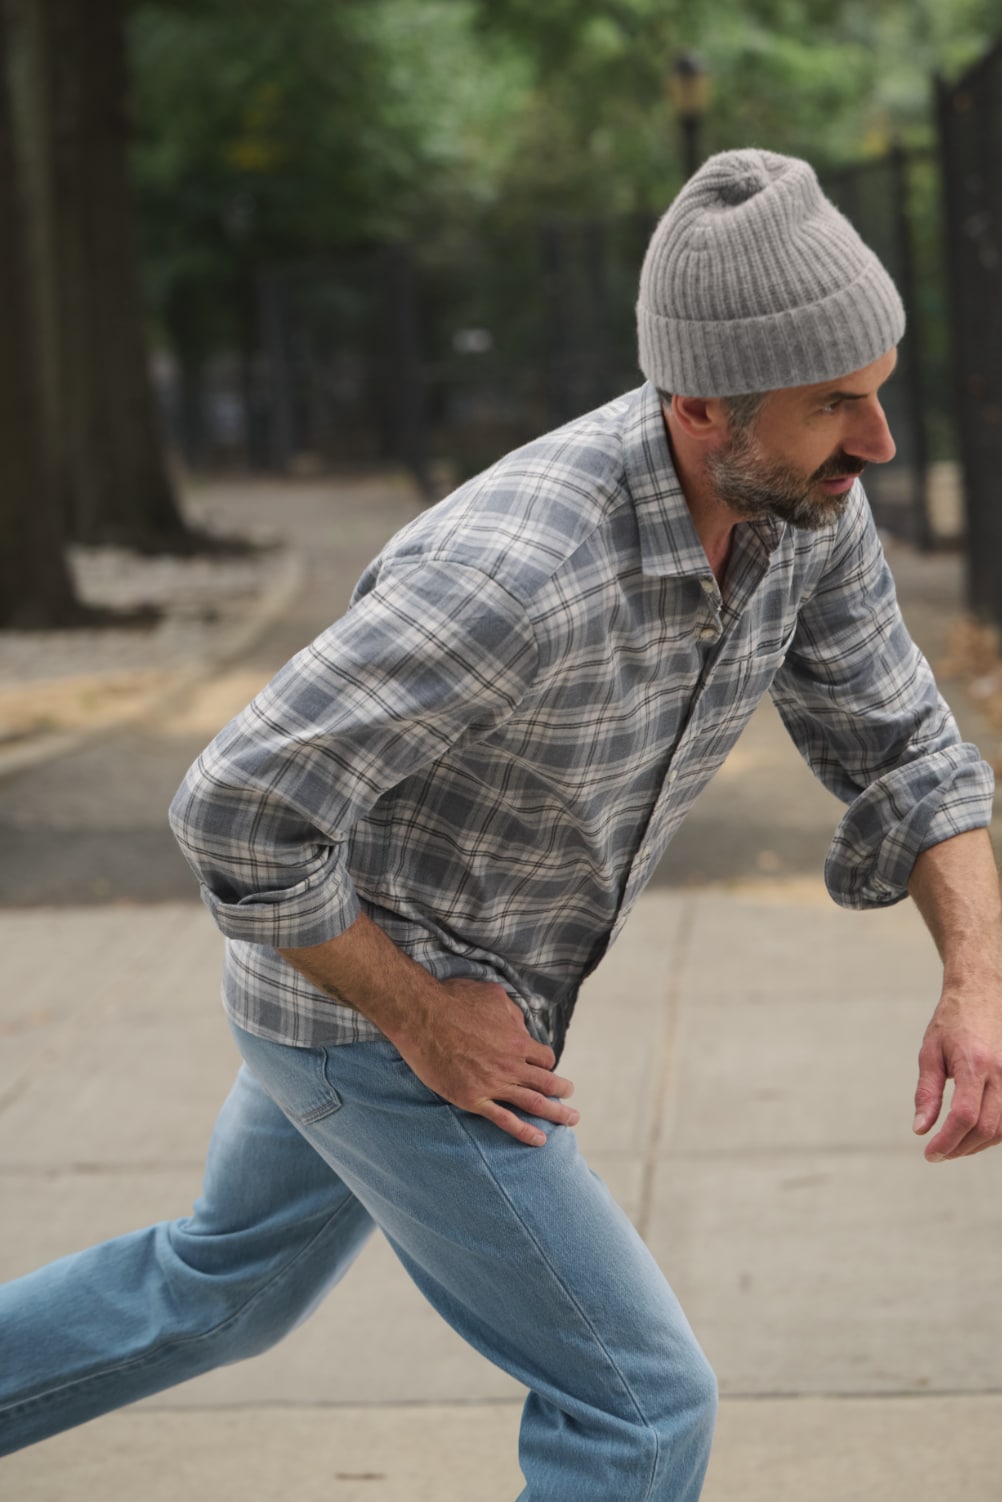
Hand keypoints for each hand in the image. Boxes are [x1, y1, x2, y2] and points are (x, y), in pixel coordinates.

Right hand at [391, 978, 577, 1146]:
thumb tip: (521, 1025)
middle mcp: (511, 1065)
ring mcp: (493, 1084)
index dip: (547, 1064)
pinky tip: (539, 1140)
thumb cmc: (454, 1000)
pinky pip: (505, 1120)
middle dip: (563, 1091)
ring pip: (534, 1103)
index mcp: (518, 1041)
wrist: (422, 1017)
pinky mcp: (473, 1099)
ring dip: (557, 1113)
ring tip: (571, 1120)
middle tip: (571, 1097)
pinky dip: (524, 1132)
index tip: (545, 1069)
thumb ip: (513, 1013)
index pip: (545, 1059)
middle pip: (548, 1083)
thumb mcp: (494, 996)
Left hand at [913, 986, 1001, 1160]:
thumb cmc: (951, 1021)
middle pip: (987, 1127)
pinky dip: (993, 1134)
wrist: (982, 994)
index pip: (965, 1115)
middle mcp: (1000, 1073)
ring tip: (952, 1147)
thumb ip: (927, 1092)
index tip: (930, 1153)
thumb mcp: (929, 1052)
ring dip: (978, 1145)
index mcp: (974, 1064)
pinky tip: (972, 1135)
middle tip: (938, 1153)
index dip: (948, 1141)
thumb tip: (920, 1129)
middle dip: (961, 1148)